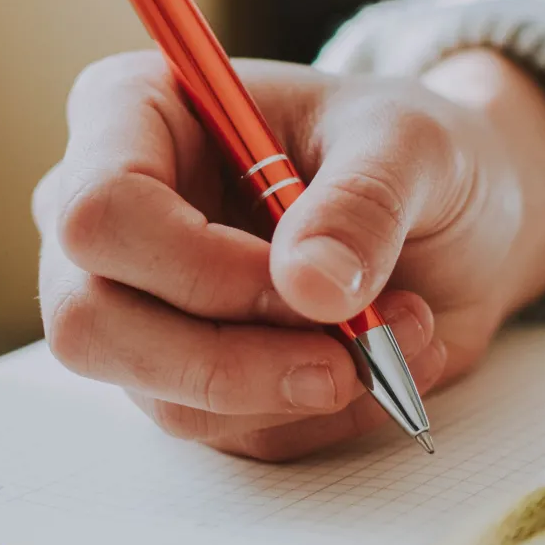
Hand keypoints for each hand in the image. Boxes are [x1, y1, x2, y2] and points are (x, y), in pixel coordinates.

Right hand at [33, 49, 544, 459]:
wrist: (453, 213)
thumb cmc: (409, 151)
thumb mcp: (413, 144)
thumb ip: (363, 202)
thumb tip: (308, 287)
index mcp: (135, 114)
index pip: (100, 210)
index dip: (196, 266)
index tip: (308, 283)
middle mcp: (114, 216)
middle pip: (91, 322)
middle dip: (232, 359)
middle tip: (352, 354)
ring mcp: (138, 304)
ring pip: (163, 395)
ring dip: (298, 385)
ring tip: (404, 330)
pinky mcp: (185, 375)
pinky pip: (228, 431)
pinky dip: (320, 412)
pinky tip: (385, 359)